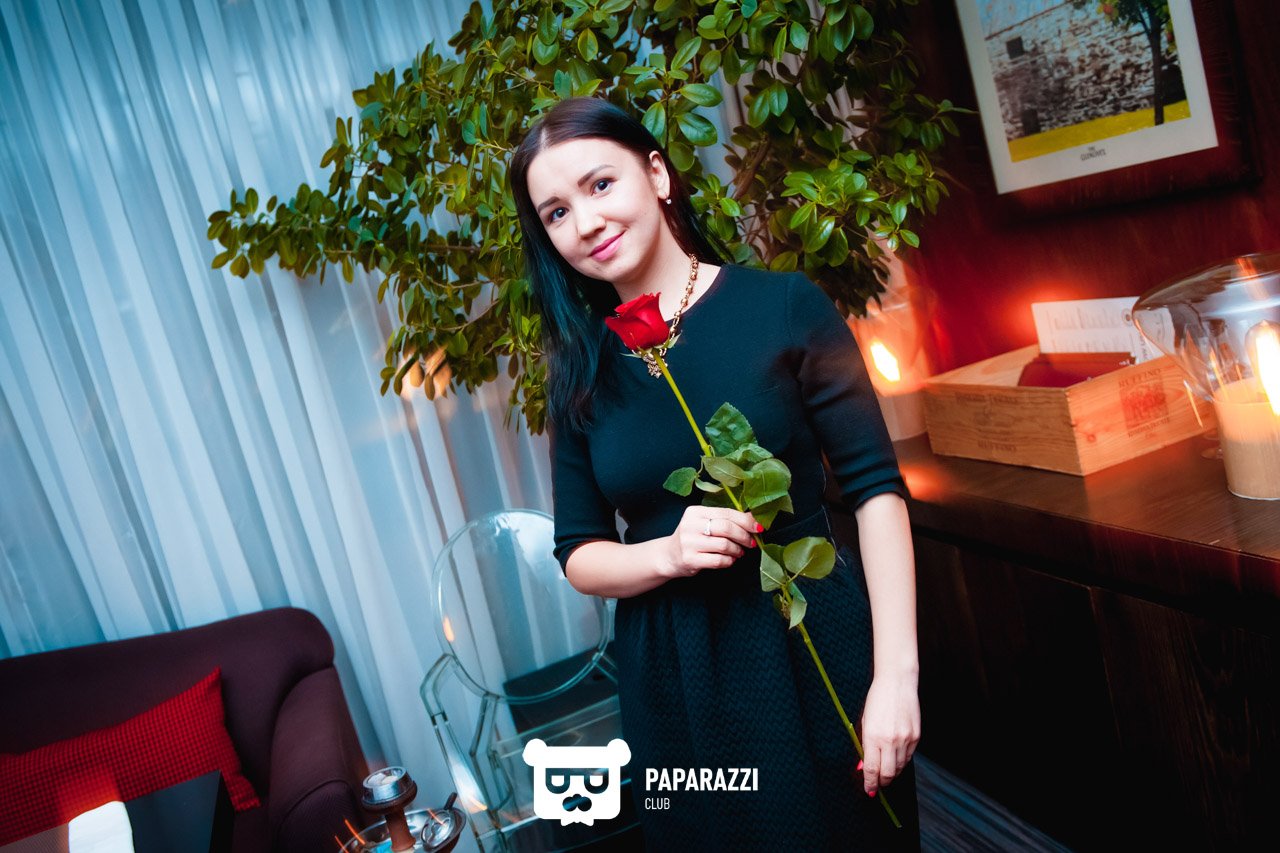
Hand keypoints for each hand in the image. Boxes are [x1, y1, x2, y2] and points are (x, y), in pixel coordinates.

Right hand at [658, 507, 760, 578]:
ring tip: (739, 552)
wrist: (668, 556)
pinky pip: (718, 560)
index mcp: (695, 512)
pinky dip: (729, 561)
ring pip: (724, 545)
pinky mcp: (690, 559)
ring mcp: (689, 543)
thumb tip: (753, 519)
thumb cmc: (693, 537)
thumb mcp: (704, 523)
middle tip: (751, 542)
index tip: (758, 528)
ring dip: (737, 550)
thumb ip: (725, 520)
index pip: (726, 513)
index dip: (746, 520)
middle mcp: (690, 525)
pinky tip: (730, 560)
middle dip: (744, 536)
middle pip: (726, 528)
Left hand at [858, 674, 919, 796]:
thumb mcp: (865, 722)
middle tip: (877, 785)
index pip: (872, 769)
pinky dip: (901, 761)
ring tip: (885, 771)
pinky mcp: (916, 737)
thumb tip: (864, 767)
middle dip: (881, 782)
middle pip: (888, 774)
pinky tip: (895, 757)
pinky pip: (909, 757)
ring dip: (892, 773)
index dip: (870, 783)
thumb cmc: (877, 700)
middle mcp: (891, 740)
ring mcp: (906, 739)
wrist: (897, 683)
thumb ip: (865, 745)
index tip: (869, 790)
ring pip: (900, 767)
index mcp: (874, 736)